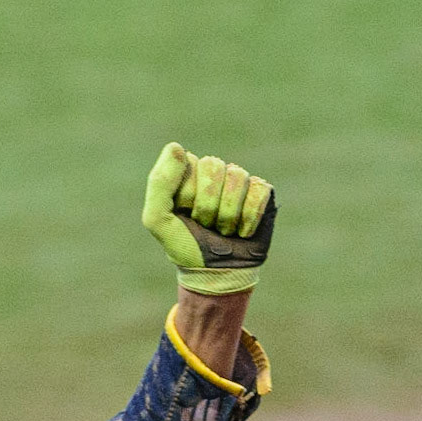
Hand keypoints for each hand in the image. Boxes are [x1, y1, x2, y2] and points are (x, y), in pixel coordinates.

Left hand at [142, 142, 275, 294]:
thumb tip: (177, 146)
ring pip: (237, 178)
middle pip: (215, 167)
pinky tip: (241, 230)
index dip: (187, 194)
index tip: (184, 214)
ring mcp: (239, 182)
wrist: (216, 273)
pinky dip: (248, 218)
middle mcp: (214, 173)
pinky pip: (259, 191)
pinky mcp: (262, 194)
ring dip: (227, 215)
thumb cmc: (185, 246)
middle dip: (207, 205)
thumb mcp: (158, 219)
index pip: (190, 163)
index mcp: (187, 174)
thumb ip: (159, 183)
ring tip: (222, 229)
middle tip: (205, 224)